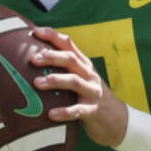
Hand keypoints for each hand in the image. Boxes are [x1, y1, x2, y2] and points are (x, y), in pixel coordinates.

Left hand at [31, 27, 126, 146]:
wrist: (117, 119)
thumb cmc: (91, 95)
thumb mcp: (83, 77)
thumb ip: (65, 68)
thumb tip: (34, 57)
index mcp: (84, 65)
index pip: (69, 44)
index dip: (53, 36)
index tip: (35, 31)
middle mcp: (89, 75)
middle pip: (71, 60)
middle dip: (52, 57)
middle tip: (33, 59)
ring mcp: (92, 92)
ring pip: (75, 81)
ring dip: (56, 80)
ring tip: (37, 83)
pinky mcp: (93, 111)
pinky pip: (78, 110)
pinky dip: (65, 112)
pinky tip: (51, 114)